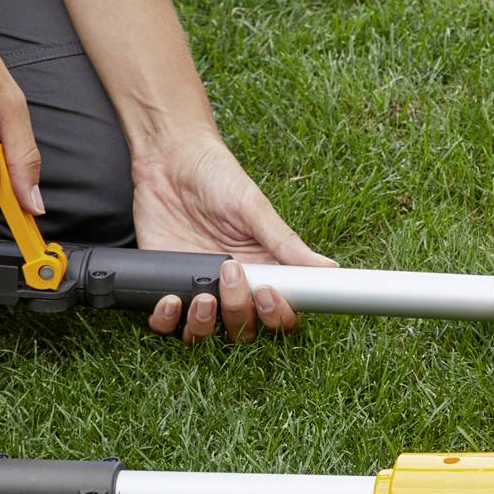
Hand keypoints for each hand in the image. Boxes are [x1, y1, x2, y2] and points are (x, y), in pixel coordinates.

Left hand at [129, 136, 332, 340]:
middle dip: (240, 313)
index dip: (278, 315)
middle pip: (245, 328)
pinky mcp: (165, 284)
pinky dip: (166, 320)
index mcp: (262, 268)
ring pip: (205, 334)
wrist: (168, 159)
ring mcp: (197, 288)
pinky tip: (170, 299)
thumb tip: (329, 267)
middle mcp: (232, 285)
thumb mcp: (253, 206)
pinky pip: (165, 323)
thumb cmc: (216, 176)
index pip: (279, 312)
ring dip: (205, 326)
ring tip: (203, 298)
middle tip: (232, 275)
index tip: (269, 295)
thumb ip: (285, 242)